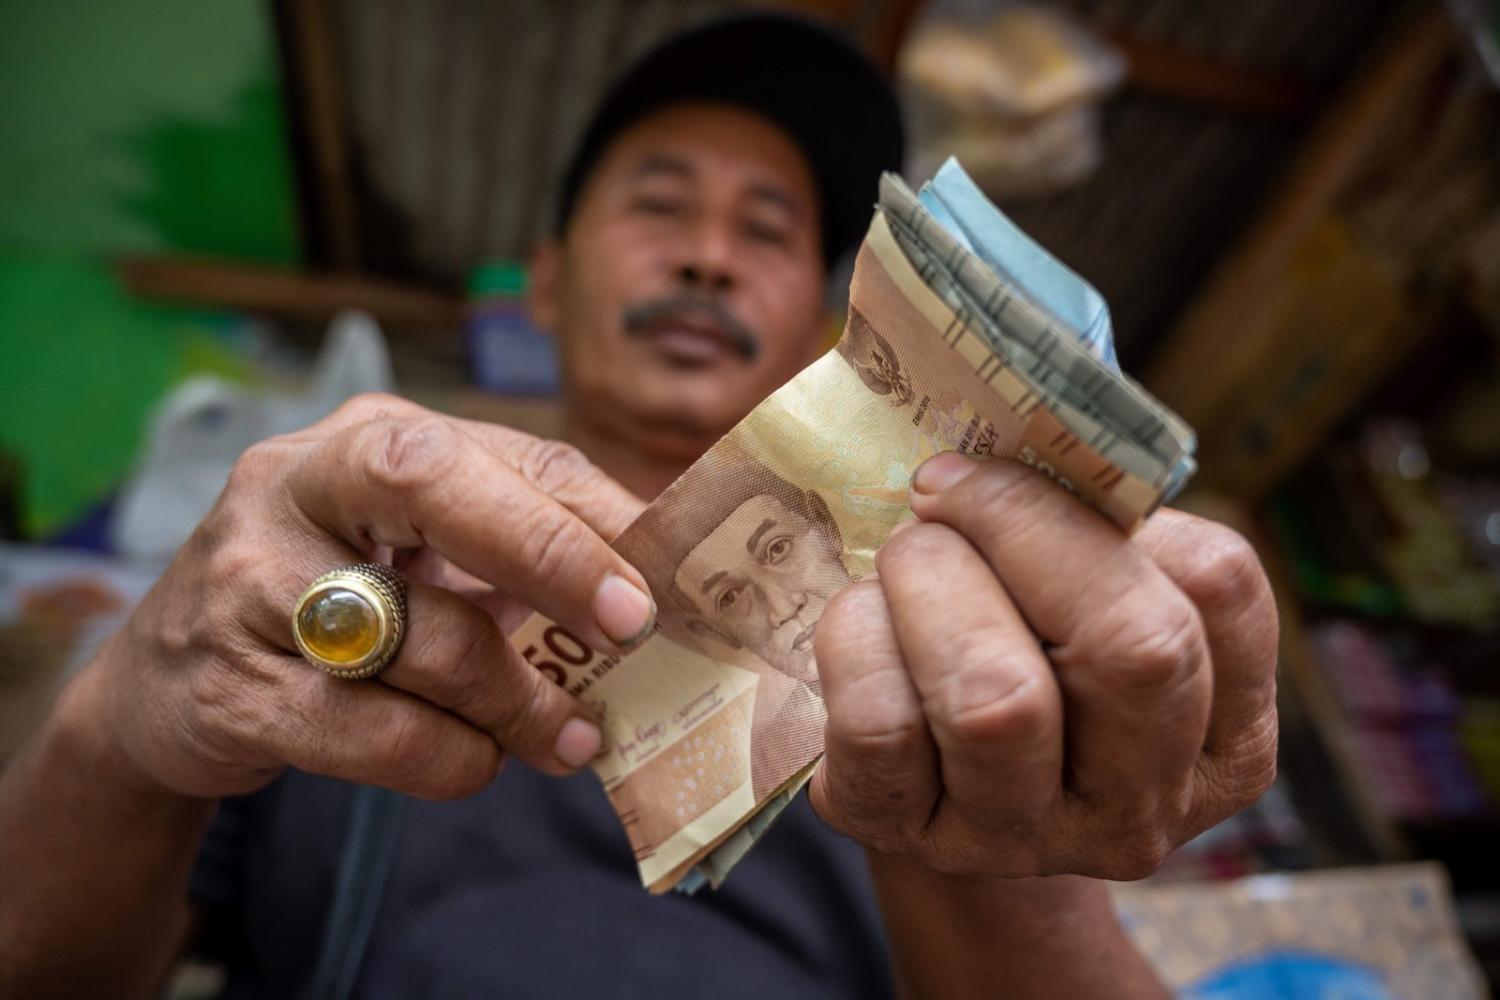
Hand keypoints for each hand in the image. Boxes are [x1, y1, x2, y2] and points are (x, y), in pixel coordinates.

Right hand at [78, 394, 651, 800]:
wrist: (169, 685)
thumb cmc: (330, 601)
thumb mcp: (413, 548)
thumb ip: (515, 546)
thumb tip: (650, 584)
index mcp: (363, 437)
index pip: (496, 453)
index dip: (586, 519)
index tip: (657, 585)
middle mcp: (293, 484)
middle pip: (431, 486)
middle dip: (550, 556)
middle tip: (630, 630)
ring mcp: (247, 582)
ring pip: (421, 640)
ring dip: (517, 704)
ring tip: (565, 736)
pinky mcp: (230, 687)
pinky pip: (378, 733)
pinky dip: (453, 759)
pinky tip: (480, 761)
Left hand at [809, 452, 1277, 878]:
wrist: (916, 782)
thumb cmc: (1010, 647)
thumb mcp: (1076, 595)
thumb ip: (1089, 525)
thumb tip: (1028, 423)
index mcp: (1223, 737)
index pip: (1217, 584)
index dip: (1106, 499)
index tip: (1013, 467)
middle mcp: (1142, 807)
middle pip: (1137, 645)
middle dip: (1021, 529)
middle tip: (941, 495)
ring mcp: (1026, 839)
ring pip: (1000, 699)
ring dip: (932, 584)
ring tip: (903, 562)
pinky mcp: (908, 837)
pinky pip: (881, 723)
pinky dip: (856, 638)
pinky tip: (861, 626)